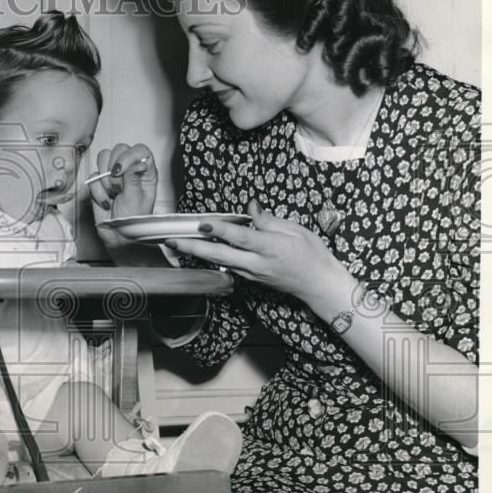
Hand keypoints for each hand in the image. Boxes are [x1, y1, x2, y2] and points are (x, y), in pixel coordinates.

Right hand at [88, 143, 156, 249]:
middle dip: (115, 169)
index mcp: (145, 173)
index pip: (139, 150)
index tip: (122, 170)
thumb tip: (139, 162)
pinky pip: (93, 176)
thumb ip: (134, 179)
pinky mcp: (100, 182)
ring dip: (105, 178)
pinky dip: (97, 191)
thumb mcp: (137, 200)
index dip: (129, 156)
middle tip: (118, 188)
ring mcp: (114, 175)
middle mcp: (130, 170)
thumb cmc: (133, 222)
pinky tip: (106, 201)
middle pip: (119, 149)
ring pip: (103, 158)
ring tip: (112, 194)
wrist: (118, 237)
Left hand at [164, 199, 350, 305]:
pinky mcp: (251, 280)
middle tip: (171, 241)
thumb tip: (250, 208)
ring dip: (199, 253)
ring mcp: (252, 274)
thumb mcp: (296, 231)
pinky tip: (202, 249)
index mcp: (270, 248)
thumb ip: (269, 221)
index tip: (201, 222)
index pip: (239, 237)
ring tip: (178, 243)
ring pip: (220, 263)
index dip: (219, 230)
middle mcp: (257, 264)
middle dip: (193, 248)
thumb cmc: (312, 254)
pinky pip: (228, 267)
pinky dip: (214, 258)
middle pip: (219, 256)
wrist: (319, 285)